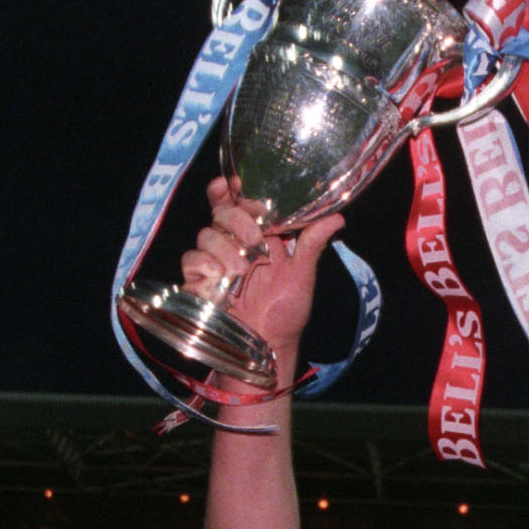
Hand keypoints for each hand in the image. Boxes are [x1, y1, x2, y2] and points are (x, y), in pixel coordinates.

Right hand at [180, 177, 345, 362]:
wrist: (270, 345)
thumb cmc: (287, 311)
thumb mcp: (303, 276)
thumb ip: (312, 244)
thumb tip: (336, 217)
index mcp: (258, 236)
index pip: (239, 203)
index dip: (231, 189)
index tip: (234, 183)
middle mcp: (234, 244)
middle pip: (221, 213)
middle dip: (237, 220)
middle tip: (254, 239)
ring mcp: (215, 261)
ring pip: (206, 234)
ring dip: (225, 248)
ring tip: (243, 269)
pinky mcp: (200, 280)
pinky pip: (192, 259)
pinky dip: (205, 264)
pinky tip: (221, 275)